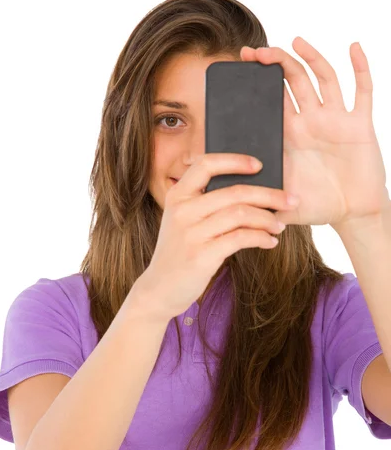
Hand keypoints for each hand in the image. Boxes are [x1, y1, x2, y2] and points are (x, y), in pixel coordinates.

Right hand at [140, 153, 298, 320]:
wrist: (159, 288)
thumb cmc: (179, 252)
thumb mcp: (182, 221)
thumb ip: (205, 203)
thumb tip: (251, 191)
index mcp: (178, 196)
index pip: (207, 164)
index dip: (235, 161)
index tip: (260, 165)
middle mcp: (183, 211)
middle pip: (234, 191)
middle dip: (269, 194)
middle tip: (291, 200)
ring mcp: (191, 233)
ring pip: (241, 214)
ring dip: (268, 218)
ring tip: (280, 225)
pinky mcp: (201, 255)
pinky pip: (241, 238)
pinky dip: (261, 238)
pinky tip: (270, 241)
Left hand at [240, 38, 389, 233]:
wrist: (352, 214)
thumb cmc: (318, 206)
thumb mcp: (283, 202)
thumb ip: (260, 200)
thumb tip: (231, 202)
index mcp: (291, 135)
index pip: (272, 100)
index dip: (259, 81)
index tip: (243, 63)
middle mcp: (311, 122)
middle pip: (293, 82)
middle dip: (276, 64)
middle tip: (256, 51)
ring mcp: (335, 120)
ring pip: (323, 80)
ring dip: (311, 58)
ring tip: (295, 41)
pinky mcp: (359, 125)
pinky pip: (362, 92)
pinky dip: (361, 68)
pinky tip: (353, 47)